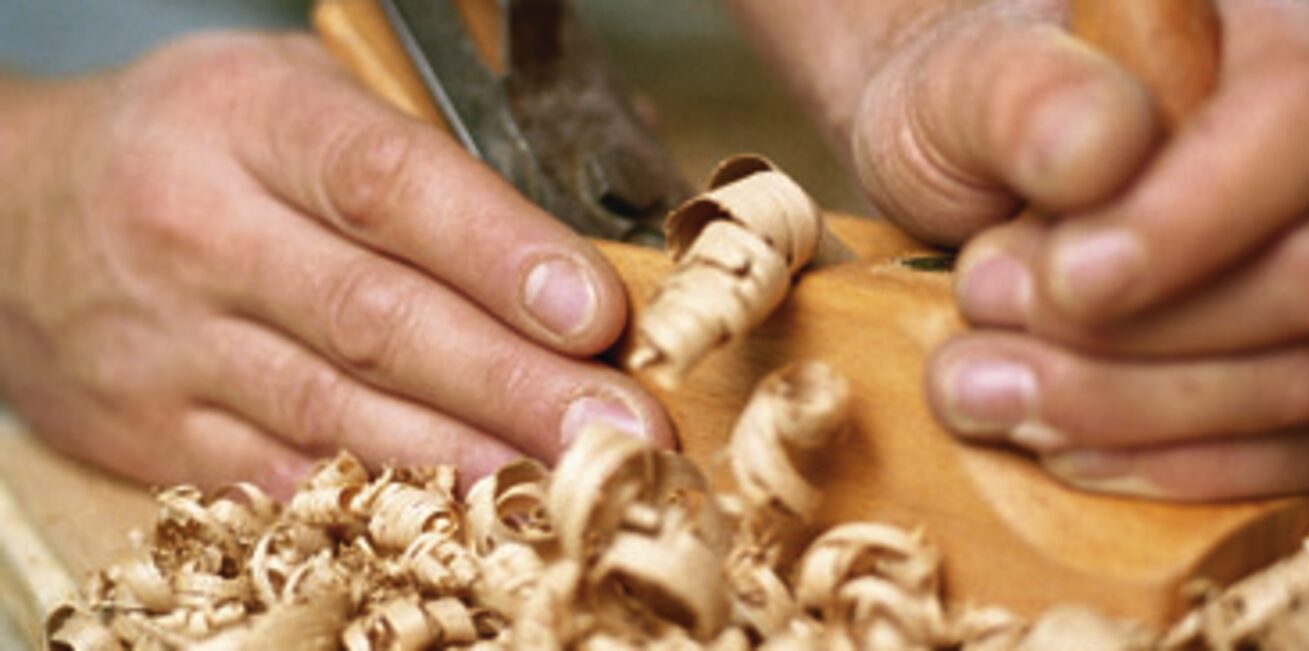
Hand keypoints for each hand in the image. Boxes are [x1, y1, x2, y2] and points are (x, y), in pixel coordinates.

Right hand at [0, 34, 670, 496]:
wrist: (9, 210)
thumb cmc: (195, 143)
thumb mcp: (295, 94)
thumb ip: (428, 151)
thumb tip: (587, 224)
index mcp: (250, 122)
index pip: (390, 186)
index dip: (501, 253)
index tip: (595, 313)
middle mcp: (200, 230)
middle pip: (377, 318)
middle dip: (515, 383)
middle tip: (621, 428)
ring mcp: (169, 343)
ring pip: (336, 413)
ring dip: (465, 457)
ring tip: (565, 484)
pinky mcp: (153, 432)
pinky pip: (280, 477)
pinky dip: (377, 500)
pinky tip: (462, 514)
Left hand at [844, 1, 1308, 499]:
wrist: (946, 184)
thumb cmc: (965, 111)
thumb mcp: (959, 80)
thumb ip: (1023, 95)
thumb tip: (1105, 154)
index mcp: (1269, 47)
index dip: (1200, 217)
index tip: (1065, 278)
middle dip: (1133, 333)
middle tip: (982, 302)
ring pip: (1299, 381)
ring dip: (1123, 411)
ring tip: (972, 382)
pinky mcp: (1280, 378)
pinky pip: (1295, 452)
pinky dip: (1169, 469)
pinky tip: (1055, 449)